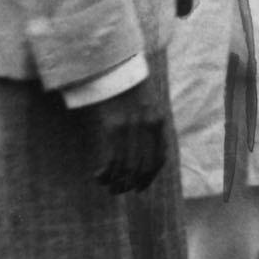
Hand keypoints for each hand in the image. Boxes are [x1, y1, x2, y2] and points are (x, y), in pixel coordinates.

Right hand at [85, 79, 166, 194]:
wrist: (114, 67)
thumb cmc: (126, 87)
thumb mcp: (145, 105)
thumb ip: (147, 125)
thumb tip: (141, 149)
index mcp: (159, 121)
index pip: (159, 157)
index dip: (151, 176)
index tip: (140, 186)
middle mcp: (149, 126)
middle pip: (144, 166)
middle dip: (133, 183)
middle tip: (121, 190)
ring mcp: (132, 127)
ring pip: (127, 166)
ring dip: (117, 182)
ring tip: (109, 187)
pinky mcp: (113, 126)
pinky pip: (113, 158)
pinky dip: (106, 172)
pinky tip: (98, 176)